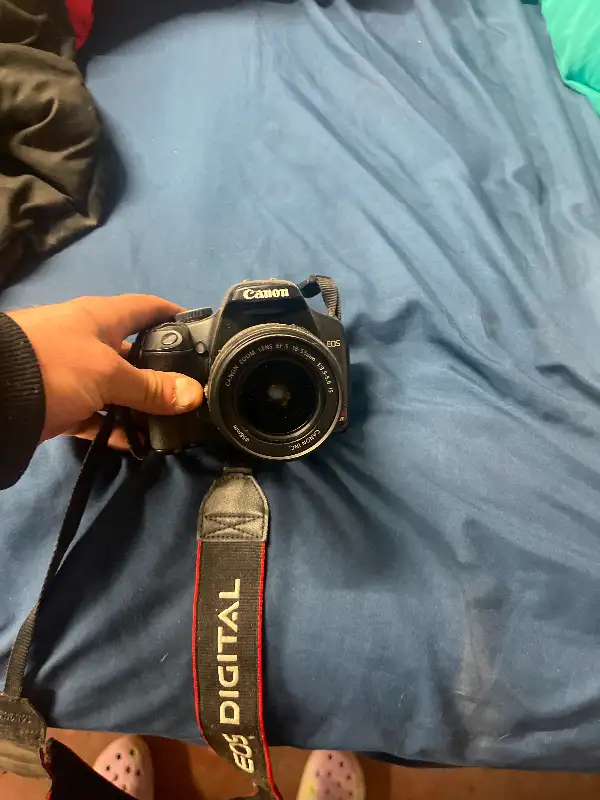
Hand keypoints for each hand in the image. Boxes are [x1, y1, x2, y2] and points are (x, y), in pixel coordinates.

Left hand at [8, 295, 202, 447]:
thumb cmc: (54, 365)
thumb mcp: (108, 374)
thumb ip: (151, 387)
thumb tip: (195, 395)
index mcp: (101, 318)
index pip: (147, 308)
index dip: (174, 314)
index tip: (201, 330)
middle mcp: (89, 341)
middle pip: (134, 354)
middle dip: (162, 373)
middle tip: (192, 394)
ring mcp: (72, 373)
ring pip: (117, 388)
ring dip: (140, 407)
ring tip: (170, 426)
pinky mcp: (59, 403)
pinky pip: (96, 416)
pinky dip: (115, 428)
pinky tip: (136, 444)